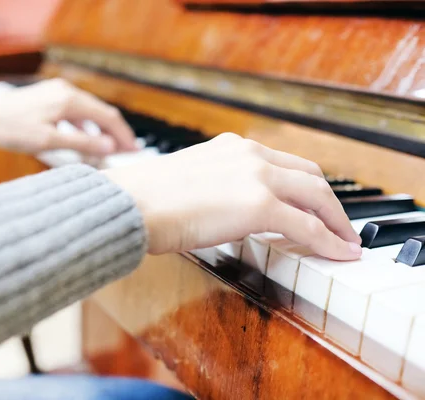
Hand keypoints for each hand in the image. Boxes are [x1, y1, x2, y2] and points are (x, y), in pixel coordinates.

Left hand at [0, 79, 137, 155]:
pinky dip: (84, 128)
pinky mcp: (48, 98)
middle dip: (115, 133)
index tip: (134, 151)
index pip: (107, 117)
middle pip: (101, 113)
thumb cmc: (10, 129)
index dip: (123, 135)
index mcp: (69, 99)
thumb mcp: (48, 141)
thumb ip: (82, 144)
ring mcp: (57, 93)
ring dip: (100, 132)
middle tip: (127, 153)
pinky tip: (84, 140)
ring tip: (108, 150)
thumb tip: (111, 147)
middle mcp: (66, 91)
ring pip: (88, 113)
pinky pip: (74, 113)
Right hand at [104, 133, 361, 259]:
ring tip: (344, 240)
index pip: (284, 164)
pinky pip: (308, 225)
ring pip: (317, 195)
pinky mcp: (260, 204)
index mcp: (232, 147)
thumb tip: (227, 209)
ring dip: (336, 220)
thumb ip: (216, 188)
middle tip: (338, 224)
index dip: (306, 187)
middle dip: (330, 202)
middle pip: (310, 175)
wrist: (131, 204)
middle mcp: (249, 153)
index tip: (313, 204)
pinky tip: (339, 253)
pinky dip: (329, 241)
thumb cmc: (147, 200)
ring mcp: (257, 176)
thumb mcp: (189, 182)